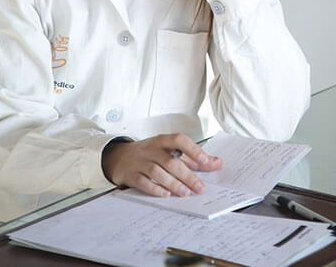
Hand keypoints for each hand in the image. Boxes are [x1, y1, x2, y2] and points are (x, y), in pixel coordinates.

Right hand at [101, 133, 221, 197]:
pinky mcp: (131, 175)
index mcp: (163, 141)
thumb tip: (216, 163)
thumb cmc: (150, 153)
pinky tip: (165, 194)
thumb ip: (192, 157)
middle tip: (200, 188)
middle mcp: (151, 149)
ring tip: (185, 193)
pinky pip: (143, 182)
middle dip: (187, 175)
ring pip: (157, 172)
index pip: (179, 140)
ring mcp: (140, 162)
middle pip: (170, 161)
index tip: (205, 161)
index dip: (193, 149)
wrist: (119, 157)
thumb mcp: (169, 151)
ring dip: (173, 183)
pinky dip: (155, 189)